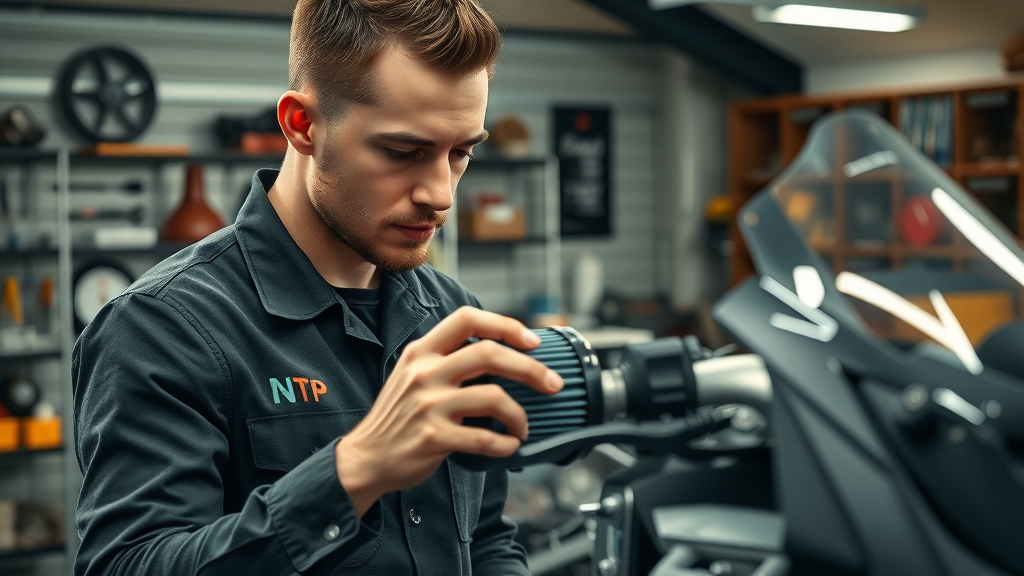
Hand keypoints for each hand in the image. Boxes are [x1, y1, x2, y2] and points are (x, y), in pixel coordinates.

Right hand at [334, 306, 562, 515]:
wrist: (367, 457)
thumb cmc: (399, 416)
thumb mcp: (413, 375)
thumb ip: (447, 360)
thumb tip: (501, 354)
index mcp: (422, 352)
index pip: (467, 318)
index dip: (505, 324)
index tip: (533, 340)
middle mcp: (424, 373)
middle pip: (489, 354)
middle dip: (531, 368)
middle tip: (553, 383)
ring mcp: (428, 405)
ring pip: (494, 398)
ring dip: (520, 415)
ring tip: (524, 426)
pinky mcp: (434, 437)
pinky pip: (485, 438)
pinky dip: (506, 443)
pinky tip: (510, 446)